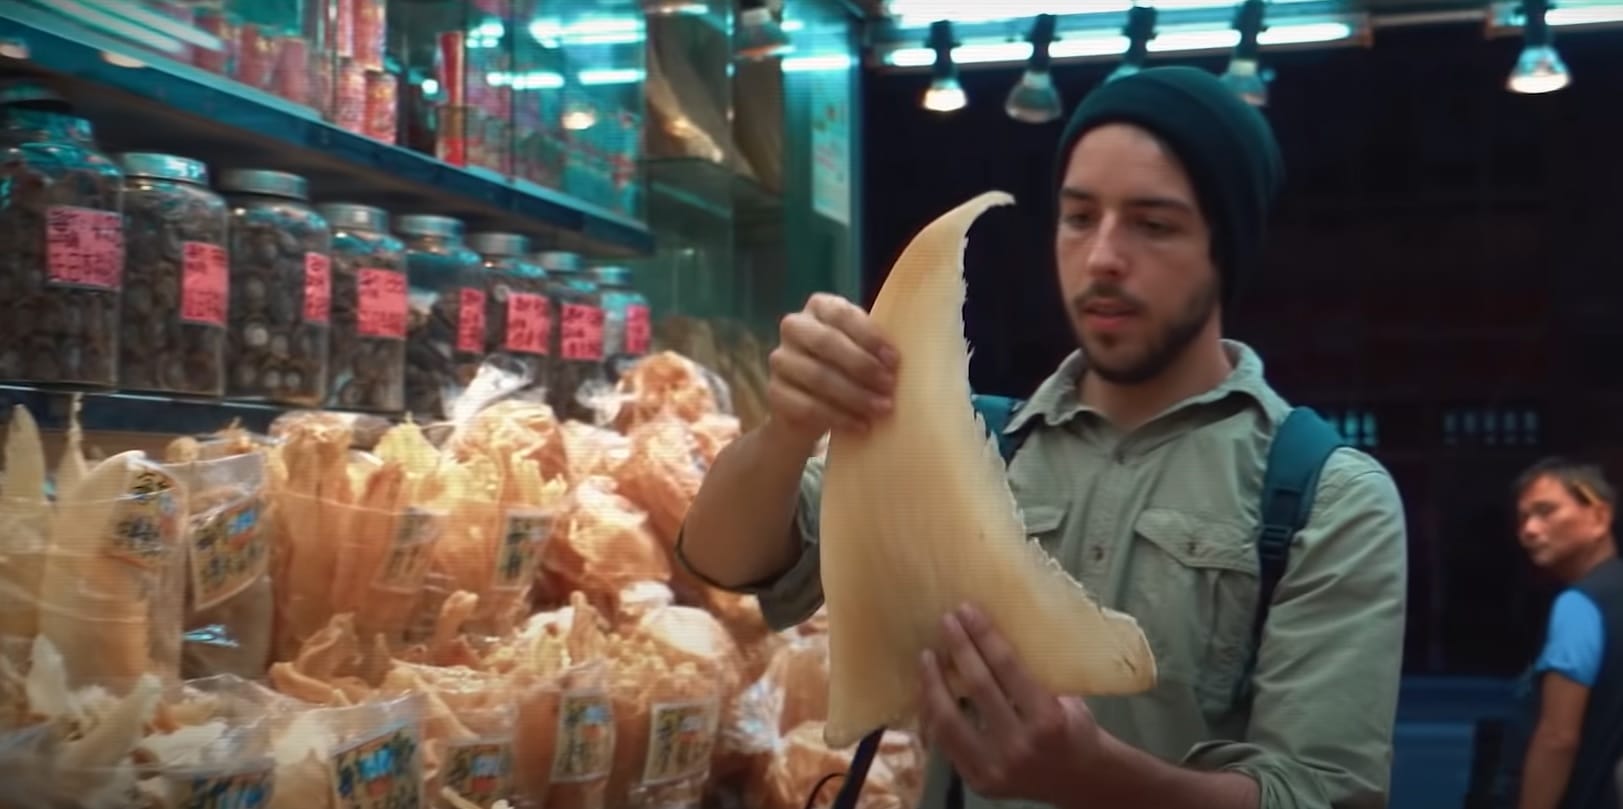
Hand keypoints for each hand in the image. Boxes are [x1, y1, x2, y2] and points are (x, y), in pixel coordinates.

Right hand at [766, 292, 899, 445]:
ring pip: (817, 376)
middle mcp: (794, 327)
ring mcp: (780, 359)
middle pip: (826, 342)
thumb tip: (898, 362)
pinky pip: (807, 406)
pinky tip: (861, 426)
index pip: (842, 314)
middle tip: (889, 386)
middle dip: (862, 366)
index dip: (869, 336)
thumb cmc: (849, 368)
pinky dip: (838, 418)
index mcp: (819, 307)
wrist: (814, 408)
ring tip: (881, 409)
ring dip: (854, 395)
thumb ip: (876, 347)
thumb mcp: (863, 350)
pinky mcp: (774, 392)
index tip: (894, 359)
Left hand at [919, 603, 1102, 805]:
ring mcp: (994, 767)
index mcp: (1047, 718)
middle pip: (978, 687)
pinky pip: (944, 743)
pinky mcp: (977, 781)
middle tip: (946, 621)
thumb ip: (1033, 673)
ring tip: (926, 657)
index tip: (966, 610)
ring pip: (949, 720)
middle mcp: (1019, 745)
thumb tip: (995, 629)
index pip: (1007, 667)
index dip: (984, 635)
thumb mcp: (1065, 697)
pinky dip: (932, 714)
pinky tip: (928, 691)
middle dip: (959, 649)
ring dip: (933, 683)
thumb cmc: (1074, 729)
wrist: (1080, 781)